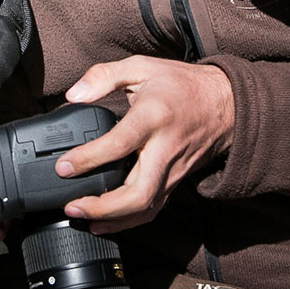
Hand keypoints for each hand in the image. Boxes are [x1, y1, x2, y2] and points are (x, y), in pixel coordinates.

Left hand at [56, 57, 234, 233]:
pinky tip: (106, 221)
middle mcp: (165, 148)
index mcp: (153, 117)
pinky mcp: (176, 181)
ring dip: (113, 220)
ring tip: (84, 218)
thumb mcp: (142, 67)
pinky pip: (153, 207)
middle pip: (137, 192)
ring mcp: (172, 169)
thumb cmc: (182, 85)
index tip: (63, 167)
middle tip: (73, 207)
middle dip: (102, 207)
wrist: (226, 103)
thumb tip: (74, 94)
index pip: (119, 145)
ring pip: (145, 206)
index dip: (88, 159)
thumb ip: (104, 76)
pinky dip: (129, 221)